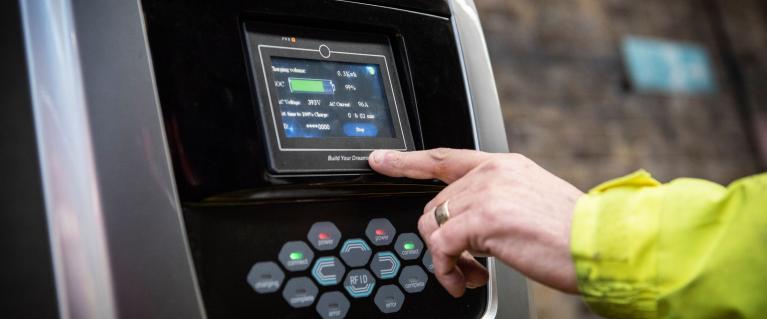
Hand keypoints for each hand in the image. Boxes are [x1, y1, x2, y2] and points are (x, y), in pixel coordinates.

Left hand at [369, 148, 582, 296]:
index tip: (380, 159)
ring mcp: (486, 193)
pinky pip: (441, 246)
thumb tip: (465, 226)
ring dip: (445, 258)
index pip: (444, 157)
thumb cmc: (573, 233)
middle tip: (464, 266)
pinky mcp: (484, 219)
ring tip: (469, 275)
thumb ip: (495, 202)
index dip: (408, 160)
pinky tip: (467, 280)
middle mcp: (492, 172)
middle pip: (434, 205)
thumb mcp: (531, 202)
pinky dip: (446, 269)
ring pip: (433, 225)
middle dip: (442, 240)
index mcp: (503, 165)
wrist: (602, 244)